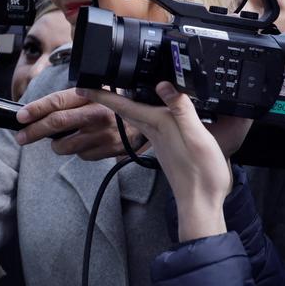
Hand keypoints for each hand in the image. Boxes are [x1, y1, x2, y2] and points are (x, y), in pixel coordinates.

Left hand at [15, 88, 145, 160]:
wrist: (144, 117)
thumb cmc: (111, 104)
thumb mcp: (93, 93)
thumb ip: (69, 101)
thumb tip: (37, 112)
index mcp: (90, 95)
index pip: (57, 102)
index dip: (36, 110)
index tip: (21, 117)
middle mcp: (96, 114)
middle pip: (56, 124)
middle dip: (34, 132)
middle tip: (22, 137)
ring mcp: (102, 134)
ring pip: (65, 145)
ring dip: (57, 144)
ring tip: (62, 138)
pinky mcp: (108, 150)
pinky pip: (81, 155)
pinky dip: (78, 150)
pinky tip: (86, 142)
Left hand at [80, 83, 239, 241]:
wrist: (201, 201)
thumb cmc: (201, 173)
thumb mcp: (196, 135)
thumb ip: (180, 109)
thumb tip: (163, 84)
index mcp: (158, 125)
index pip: (124, 106)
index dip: (103, 95)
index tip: (83, 86)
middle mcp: (154, 132)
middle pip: (125, 111)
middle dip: (107, 98)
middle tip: (90, 87)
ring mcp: (158, 140)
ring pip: (135, 118)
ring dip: (122, 105)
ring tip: (113, 94)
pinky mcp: (166, 147)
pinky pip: (146, 125)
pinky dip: (141, 114)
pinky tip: (146, 113)